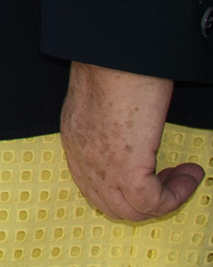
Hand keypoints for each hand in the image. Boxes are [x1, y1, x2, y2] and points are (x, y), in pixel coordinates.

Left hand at [63, 61, 203, 221]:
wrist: (116, 54)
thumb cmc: (116, 66)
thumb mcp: (103, 99)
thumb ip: (108, 123)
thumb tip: (132, 133)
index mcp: (76, 138)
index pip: (92, 186)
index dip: (126, 190)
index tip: (155, 175)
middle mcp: (82, 156)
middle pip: (111, 206)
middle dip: (147, 200)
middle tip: (173, 178)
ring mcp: (101, 166)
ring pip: (131, 212)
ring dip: (165, 199)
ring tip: (184, 175)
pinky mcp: (124, 170)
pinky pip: (153, 204)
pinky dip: (176, 195)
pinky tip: (190, 173)